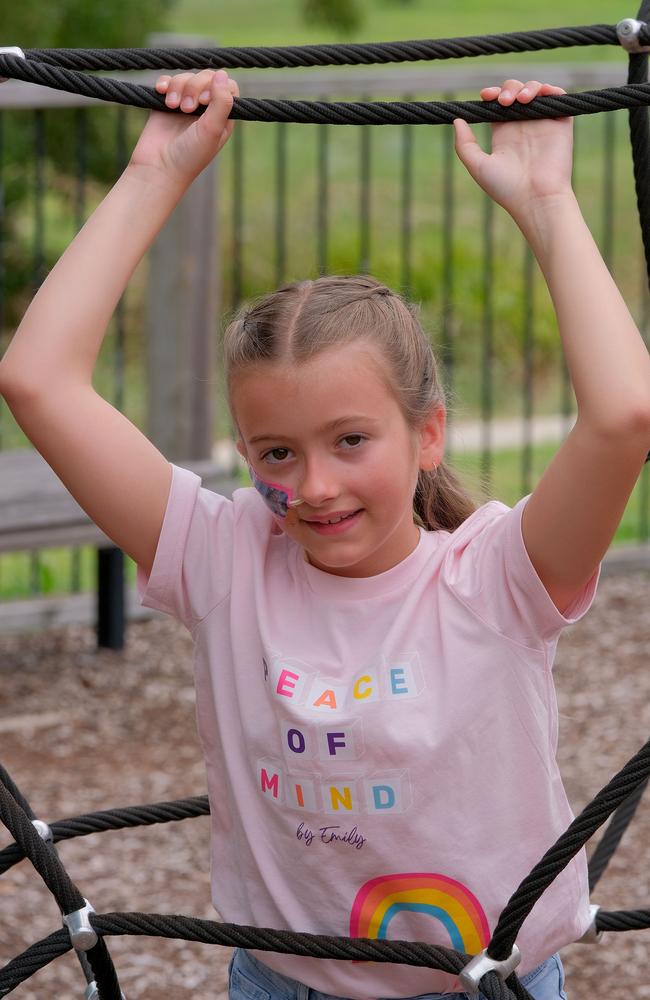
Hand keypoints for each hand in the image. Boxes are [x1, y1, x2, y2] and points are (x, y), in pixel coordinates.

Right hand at [128, 69, 238, 189]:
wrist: (158, 168)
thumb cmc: (189, 156)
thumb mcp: (212, 130)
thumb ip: (221, 102)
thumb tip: (222, 74)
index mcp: (222, 118)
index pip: (227, 87)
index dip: (216, 86)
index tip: (204, 101)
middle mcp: (205, 110)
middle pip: (205, 78)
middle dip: (194, 86)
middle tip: (186, 109)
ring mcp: (185, 106)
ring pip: (185, 78)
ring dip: (178, 87)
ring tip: (172, 106)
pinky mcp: (165, 104)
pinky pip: (167, 82)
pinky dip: (164, 83)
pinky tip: (161, 92)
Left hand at [453, 79, 573, 222]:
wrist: (536, 198)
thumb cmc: (506, 188)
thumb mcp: (478, 166)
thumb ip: (464, 145)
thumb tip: (457, 119)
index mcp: (504, 133)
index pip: (497, 104)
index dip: (492, 94)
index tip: (486, 96)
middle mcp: (523, 126)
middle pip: (515, 92)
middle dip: (507, 88)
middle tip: (504, 102)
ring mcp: (543, 123)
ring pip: (535, 90)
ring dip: (527, 87)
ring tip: (521, 100)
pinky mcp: (561, 123)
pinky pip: (558, 97)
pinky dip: (551, 89)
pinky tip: (541, 94)